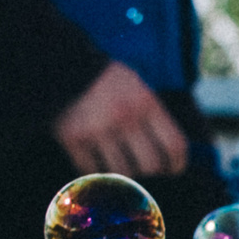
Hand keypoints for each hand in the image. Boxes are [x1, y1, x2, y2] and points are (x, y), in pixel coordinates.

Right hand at [52, 61, 188, 177]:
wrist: (61, 65)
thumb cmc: (107, 83)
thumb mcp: (137, 88)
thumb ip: (155, 118)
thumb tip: (174, 157)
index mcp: (145, 102)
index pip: (175, 145)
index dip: (177, 164)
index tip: (172, 170)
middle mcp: (124, 116)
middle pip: (150, 165)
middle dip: (149, 170)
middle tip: (142, 165)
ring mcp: (97, 129)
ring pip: (123, 172)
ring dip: (122, 170)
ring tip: (116, 157)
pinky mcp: (73, 138)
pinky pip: (93, 171)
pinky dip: (96, 170)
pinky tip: (94, 156)